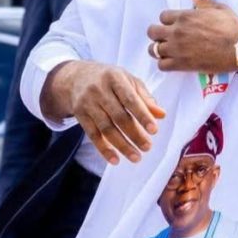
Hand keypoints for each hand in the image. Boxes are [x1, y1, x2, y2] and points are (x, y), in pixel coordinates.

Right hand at [48, 61, 164, 164]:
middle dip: (134, 134)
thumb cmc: (110, 79)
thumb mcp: (129, 81)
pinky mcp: (79, 115)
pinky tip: (115, 160)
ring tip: (136, 157)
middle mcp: (99, 90)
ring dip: (122, 145)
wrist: (76, 77)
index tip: (154, 130)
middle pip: (118, 116)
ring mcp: (87, 103)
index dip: (142, 115)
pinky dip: (104, 149)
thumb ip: (145, 98)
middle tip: (148, 147)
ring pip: (106, 128)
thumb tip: (161, 115)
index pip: (130, 99)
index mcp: (115, 78)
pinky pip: (92, 135)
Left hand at [147, 0, 237, 73]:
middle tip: (166, 37)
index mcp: (184, 16)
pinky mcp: (181, 64)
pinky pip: (162, 65)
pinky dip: (165, 64)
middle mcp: (176, 32)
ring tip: (167, 51)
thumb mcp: (218, 9)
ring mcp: (177, 49)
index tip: (174, 24)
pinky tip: (172, 62)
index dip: (167, 20)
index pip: (163, 16)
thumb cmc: (231, 26)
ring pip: (153, 50)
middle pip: (152, 32)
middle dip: (157, 33)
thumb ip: (202, 1)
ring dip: (158, 49)